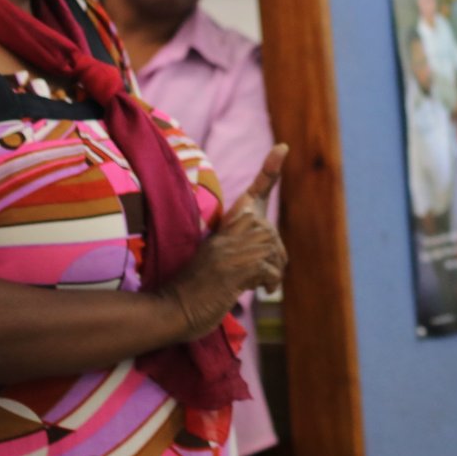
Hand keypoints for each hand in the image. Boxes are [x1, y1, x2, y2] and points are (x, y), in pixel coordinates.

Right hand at [162, 144, 288, 338]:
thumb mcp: (222, 260)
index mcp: (228, 225)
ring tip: (253, 285)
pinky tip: (253, 291)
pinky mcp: (239, 266)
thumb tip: (276, 255)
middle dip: (273, 258)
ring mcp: (234, 247)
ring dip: (271, 274)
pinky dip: (268, 283)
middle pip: (273, 235)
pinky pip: (272, 270)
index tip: (282, 148)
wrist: (174, 307)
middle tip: (256, 277)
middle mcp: (232, 231)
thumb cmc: (198, 288)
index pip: (255, 192)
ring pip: (276, 252)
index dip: (269, 169)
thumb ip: (245, 248)